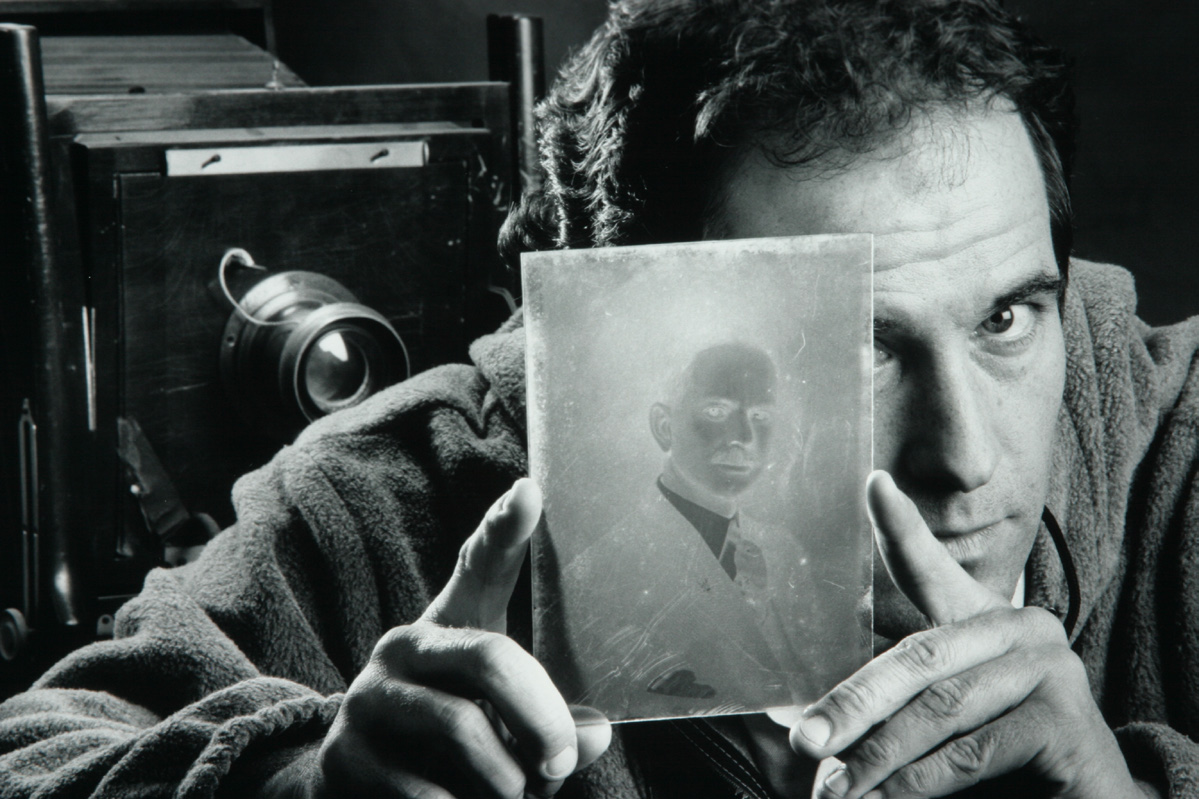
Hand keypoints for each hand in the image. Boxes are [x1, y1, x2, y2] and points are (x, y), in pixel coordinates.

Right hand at [273, 478, 611, 797]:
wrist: (351, 787)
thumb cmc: (448, 744)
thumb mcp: (501, 723)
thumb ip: (547, 721)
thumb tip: (595, 734)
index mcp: (447, 626)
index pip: (480, 566)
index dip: (505, 529)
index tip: (530, 493)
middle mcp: (402, 647)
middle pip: (491, 656)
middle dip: (543, 716)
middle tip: (563, 760)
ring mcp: (368, 697)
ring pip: (464, 729)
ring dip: (506, 781)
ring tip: (511, 796)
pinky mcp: (343, 755)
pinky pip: (427, 791)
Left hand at [787, 470, 1146, 798]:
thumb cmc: (1005, 767)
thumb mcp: (939, 729)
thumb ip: (893, 713)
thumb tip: (806, 723)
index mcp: (983, 621)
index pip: (933, 568)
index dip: (901, 528)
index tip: (875, 484)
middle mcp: (1021, 629)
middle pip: (918, 656)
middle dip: (852, 703)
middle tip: (804, 741)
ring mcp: (1049, 668)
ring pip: (939, 708)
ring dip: (877, 755)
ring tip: (834, 791)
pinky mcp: (1065, 719)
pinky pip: (972, 749)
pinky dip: (918, 782)